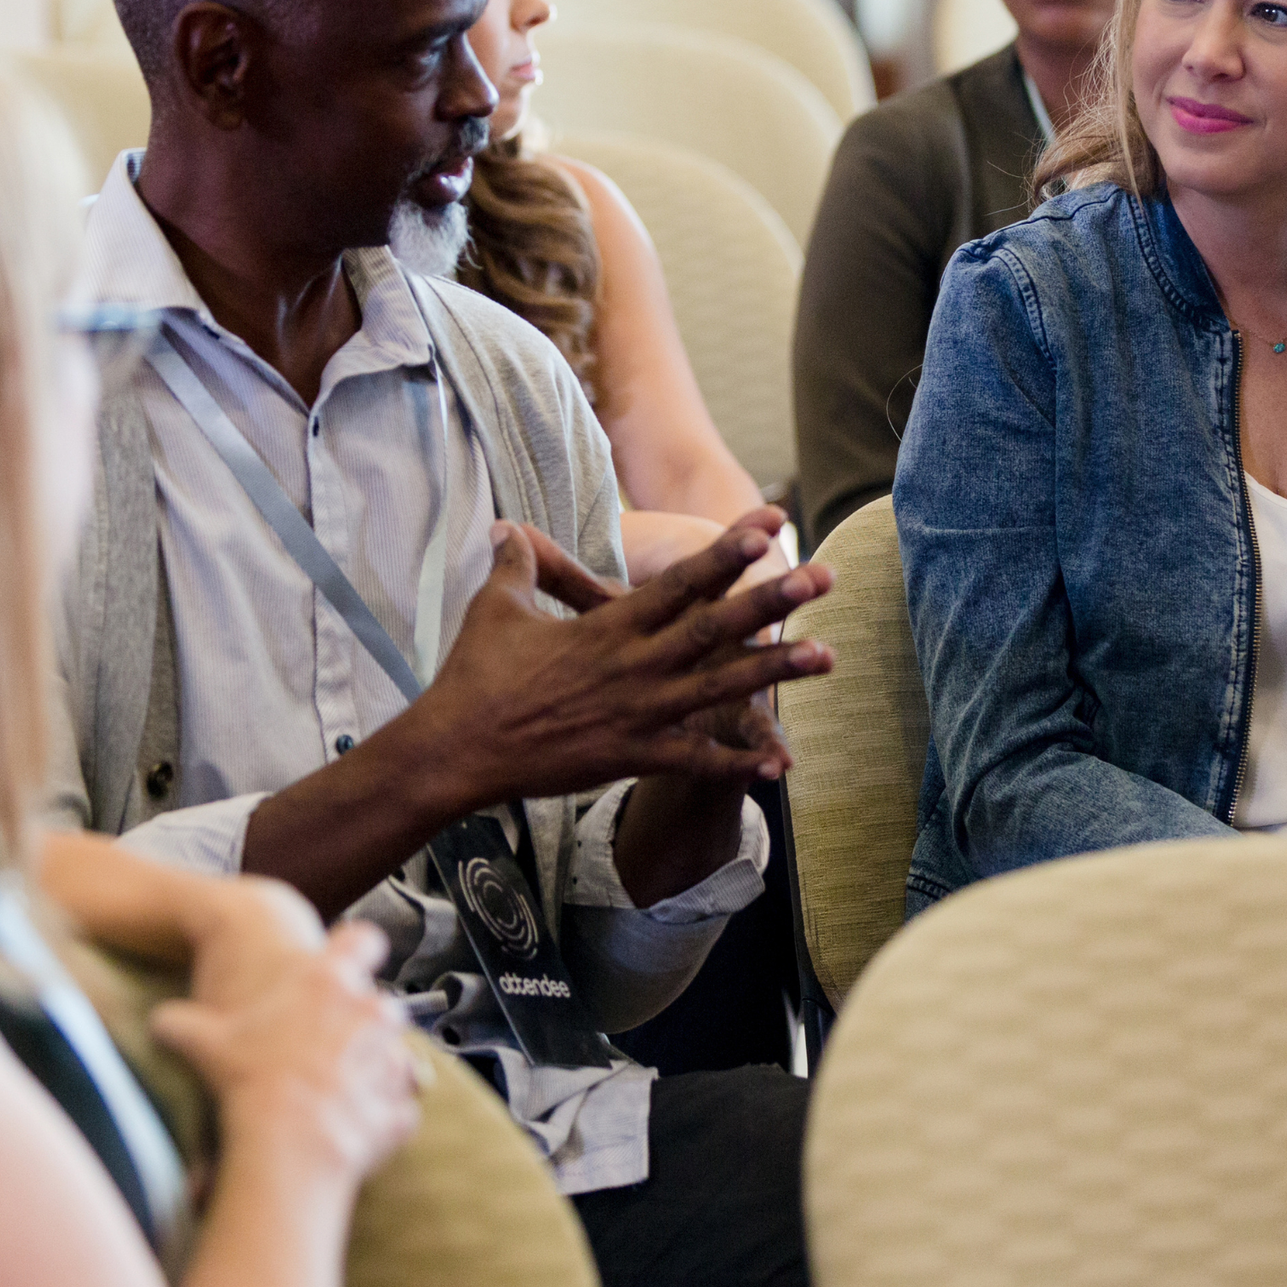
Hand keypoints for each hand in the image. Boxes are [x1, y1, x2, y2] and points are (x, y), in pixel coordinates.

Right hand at [150, 896, 421, 1179]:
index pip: (364, 940)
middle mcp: (371, 1009)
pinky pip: (399, 1108)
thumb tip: (159, 1022)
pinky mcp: (399, 1105)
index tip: (353, 961)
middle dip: (364, 1023)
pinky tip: (353, 1130)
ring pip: (397, 1055)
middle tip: (332, 1048)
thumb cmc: (247, 1080)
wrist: (287, 1138)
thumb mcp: (206, 1042)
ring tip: (339, 1094)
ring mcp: (391, 1058)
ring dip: (374, 1070)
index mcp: (330, 981)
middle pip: (382, 1003)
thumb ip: (183, 1024)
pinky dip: (383, 1117)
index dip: (359, 949)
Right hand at [415, 506, 832, 809]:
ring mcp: (638, 714)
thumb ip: (518, 564)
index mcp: (609, 627)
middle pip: (714, 629)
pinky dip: (740, 763)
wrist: (458, 748)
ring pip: (720, 689)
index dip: (727, 552)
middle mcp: (633, 666)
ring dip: (776, 673)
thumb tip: (507, 526)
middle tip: (823, 577)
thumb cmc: (475, 676)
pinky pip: (697, 761)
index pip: (680, 581)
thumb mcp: (496, 607)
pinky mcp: (633, 757)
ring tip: (828, 655)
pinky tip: (783, 763)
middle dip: (770, 600)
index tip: (768, 523)